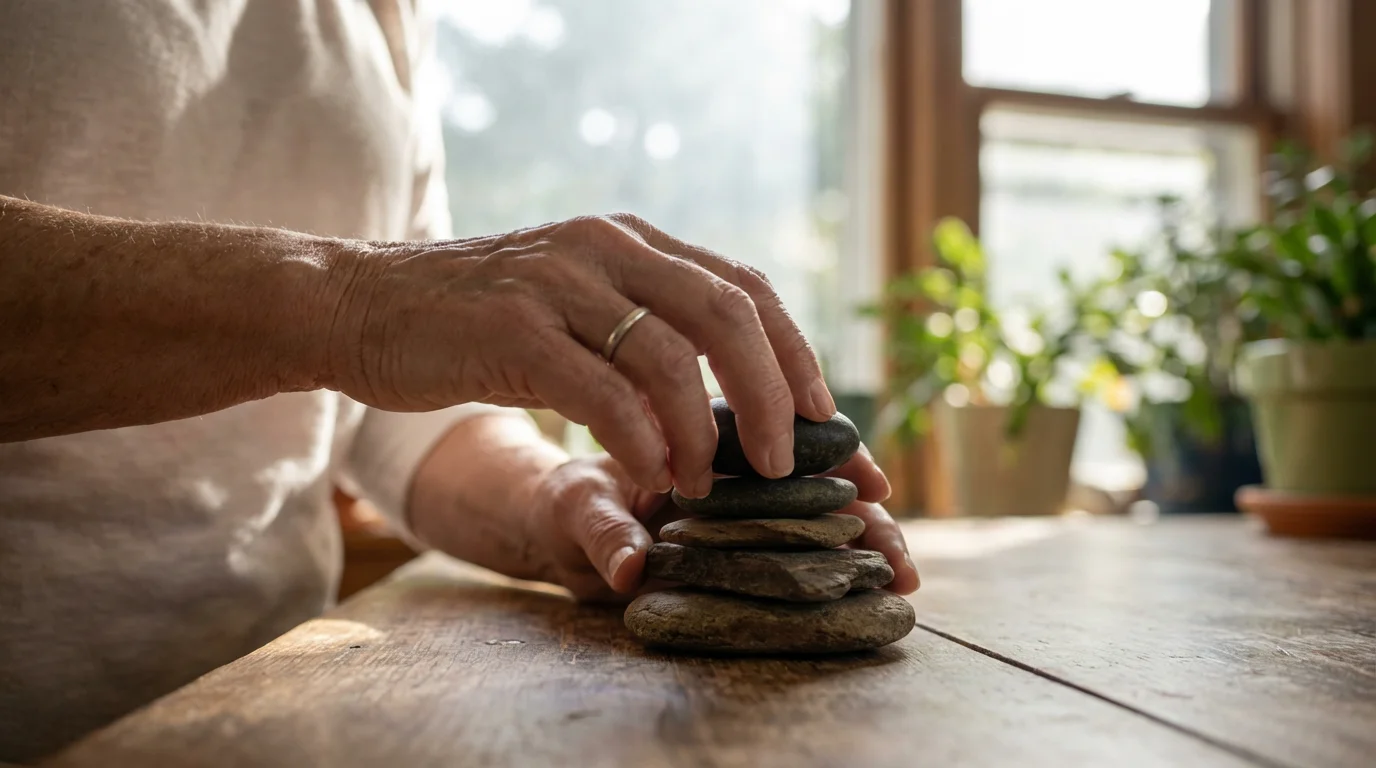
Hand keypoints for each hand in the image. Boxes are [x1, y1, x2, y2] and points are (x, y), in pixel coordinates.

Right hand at [325, 214, 836, 498]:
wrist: (360, 303)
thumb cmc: (476, 322)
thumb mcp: (574, 307)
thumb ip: (643, 330)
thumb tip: (726, 397)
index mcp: (631, 241)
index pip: (744, 285)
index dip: (797, 354)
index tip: (827, 420)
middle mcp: (604, 246)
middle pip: (727, 311)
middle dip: (773, 394)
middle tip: (787, 464)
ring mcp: (557, 281)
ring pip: (670, 352)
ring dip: (704, 429)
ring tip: (704, 483)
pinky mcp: (511, 329)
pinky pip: (601, 388)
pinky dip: (641, 438)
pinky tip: (651, 474)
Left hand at [516, 448, 918, 601]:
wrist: (553, 522)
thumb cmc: (565, 502)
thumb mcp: (573, 508)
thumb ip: (601, 528)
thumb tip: (630, 564)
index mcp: (705, 429)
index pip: (786, 429)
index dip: (834, 455)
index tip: (871, 485)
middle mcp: (738, 467)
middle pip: (818, 478)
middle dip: (864, 513)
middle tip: (899, 556)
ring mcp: (743, 508)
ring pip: (818, 514)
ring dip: (860, 543)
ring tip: (900, 580)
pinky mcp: (739, 547)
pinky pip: (796, 552)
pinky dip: (833, 567)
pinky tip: (870, 591)